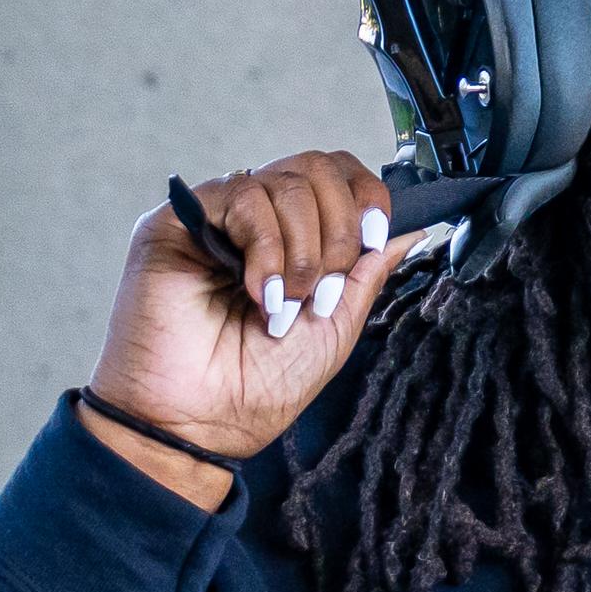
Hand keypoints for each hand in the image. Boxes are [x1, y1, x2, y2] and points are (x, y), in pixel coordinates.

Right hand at [89, 150, 411, 499]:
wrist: (200, 423)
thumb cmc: (256, 387)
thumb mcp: (335, 326)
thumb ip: (367, 272)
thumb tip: (413, 228)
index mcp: (293, 238)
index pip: (338, 176)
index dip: (366, 197)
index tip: (374, 238)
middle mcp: (254, 220)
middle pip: (318, 168)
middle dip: (339, 231)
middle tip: (320, 290)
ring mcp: (216, 217)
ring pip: (287, 183)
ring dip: (303, 252)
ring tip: (284, 305)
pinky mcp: (177, 221)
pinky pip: (244, 197)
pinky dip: (268, 249)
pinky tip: (259, 293)